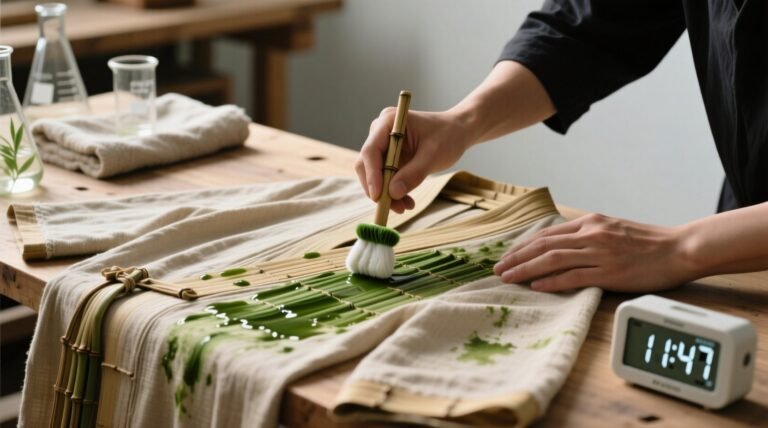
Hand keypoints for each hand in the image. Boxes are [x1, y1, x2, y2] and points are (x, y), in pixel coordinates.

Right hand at [355, 108, 471, 212]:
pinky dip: (393, 192)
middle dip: (378, 188)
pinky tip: (407, 202)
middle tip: (394, 207)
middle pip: (367, 164)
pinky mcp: (388, 158)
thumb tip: (393, 193)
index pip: (371, 150)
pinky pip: (384, 178)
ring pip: (374, 175)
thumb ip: (414, 173)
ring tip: (405, 207)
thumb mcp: (434, 155)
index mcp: (388, 122)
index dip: (372, 175)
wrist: (457, 132)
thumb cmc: (448, 136)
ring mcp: (383, 145)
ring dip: (386, 194)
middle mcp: (380, 132)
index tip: (378, 196)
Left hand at [493, 213, 696, 292]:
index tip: (506, 256)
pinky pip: (574, 276)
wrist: (680, 248)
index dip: (523, 246)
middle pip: (543, 245)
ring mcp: (600, 253)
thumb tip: (563, 245)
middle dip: (516, 257)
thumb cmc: (648, 242)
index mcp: (591, 223)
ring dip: (526, 269)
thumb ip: (588, 235)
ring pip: (553, 259)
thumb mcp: (613, 229)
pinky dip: (552, 281)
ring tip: (508, 277)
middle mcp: (591, 234)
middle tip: (497, 269)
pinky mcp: (610, 271)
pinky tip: (536, 286)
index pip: (547, 234)